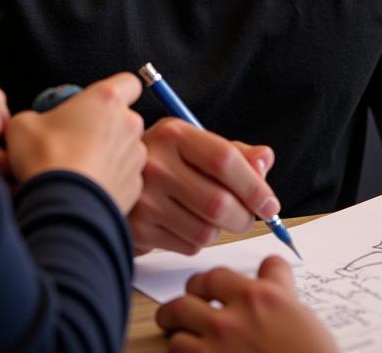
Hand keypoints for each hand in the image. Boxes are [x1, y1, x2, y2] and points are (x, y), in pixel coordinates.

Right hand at [4, 72, 146, 214]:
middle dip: (107, 127)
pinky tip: (87, 187)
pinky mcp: (134, 185)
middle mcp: (129, 123)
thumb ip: (38, 116)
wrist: (60, 207)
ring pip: (126, 148)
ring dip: (109, 154)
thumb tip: (37, 124)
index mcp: (107, 99)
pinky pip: (124, 176)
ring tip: (80, 168)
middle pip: (125, 118)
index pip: (129, 82)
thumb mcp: (22, 125)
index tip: (99, 102)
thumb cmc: (44, 159)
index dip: (116, 90)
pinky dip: (110, 180)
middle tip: (78, 140)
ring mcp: (135, 155)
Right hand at [130, 119, 279, 254]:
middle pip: (218, 202)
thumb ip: (234, 152)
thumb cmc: (165, 159)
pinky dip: (198, 241)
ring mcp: (144, 197)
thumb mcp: (196, 144)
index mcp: (175, 134)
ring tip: (209, 215)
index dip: (254, 186)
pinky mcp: (138, 228)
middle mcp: (155, 163)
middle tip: (246, 216)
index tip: (270, 204)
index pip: (224, 160)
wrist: (112, 177)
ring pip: (206, 230)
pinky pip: (189, 246)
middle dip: (243, 216)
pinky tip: (186, 223)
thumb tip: (265, 160)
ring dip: (220, 229)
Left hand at [156, 256, 335, 352]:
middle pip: (199, 284)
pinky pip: (176, 348)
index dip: (221, 278)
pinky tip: (187, 348)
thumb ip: (280, 292)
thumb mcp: (301, 316)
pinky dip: (178, 346)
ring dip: (177, 319)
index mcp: (263, 297)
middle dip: (193, 290)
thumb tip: (272, 278)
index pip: (232, 270)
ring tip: (176, 323)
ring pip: (178, 314)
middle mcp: (235, 315)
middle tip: (192, 298)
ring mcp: (217, 342)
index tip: (219, 284)